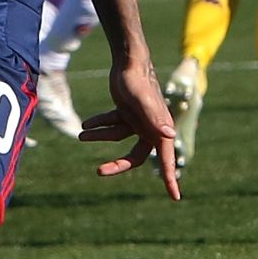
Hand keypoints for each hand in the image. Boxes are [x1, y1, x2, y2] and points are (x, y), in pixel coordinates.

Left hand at [77, 58, 181, 200]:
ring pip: (117, 137)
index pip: (166, 159)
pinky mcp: (126, 112)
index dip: (168, 178)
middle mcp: (150, 128)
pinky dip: (99, 123)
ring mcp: (137, 120)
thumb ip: (154, 117)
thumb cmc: (137, 80)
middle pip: (135, 156)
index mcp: (160, 129)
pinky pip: (112, 123)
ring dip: (99, 136)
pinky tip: (85, 124)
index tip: (175, 196)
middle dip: (118, 164)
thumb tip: (169, 135)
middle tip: (99, 171)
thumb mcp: (142, 100)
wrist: (128, 62)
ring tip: (81, 135)